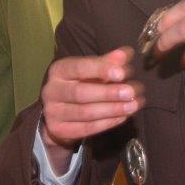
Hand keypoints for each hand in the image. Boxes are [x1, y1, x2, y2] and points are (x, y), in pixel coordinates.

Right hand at [40, 48, 142, 171]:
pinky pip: (87, 128)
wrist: (57, 112)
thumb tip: (125, 54)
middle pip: (80, 93)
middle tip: (130, 92)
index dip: (100, 70)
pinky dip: (108, 123)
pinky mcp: (60, 130)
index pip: (78, 68)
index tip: (122, 72)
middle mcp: (52, 91)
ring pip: (85, 113)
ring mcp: (53, 112)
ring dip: (112, 110)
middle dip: (108, 93)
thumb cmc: (78, 84)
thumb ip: (106, 62)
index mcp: (59, 70)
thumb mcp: (89, 70)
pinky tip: (123, 117)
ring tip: (133, 105)